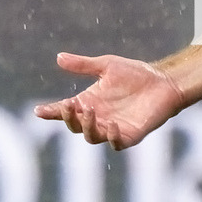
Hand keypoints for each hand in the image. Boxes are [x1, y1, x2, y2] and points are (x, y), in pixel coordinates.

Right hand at [34, 52, 183, 149]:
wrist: (163, 81)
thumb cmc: (135, 74)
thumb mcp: (107, 66)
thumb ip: (83, 65)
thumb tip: (59, 57)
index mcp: (89, 102)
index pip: (65, 111)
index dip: (51, 112)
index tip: (39, 111)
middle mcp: (98, 118)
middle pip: (75, 126)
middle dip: (70, 118)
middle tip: (71, 104)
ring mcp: (112, 129)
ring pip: (91, 136)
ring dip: (87, 126)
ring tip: (89, 111)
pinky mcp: (130, 135)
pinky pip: (116, 143)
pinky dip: (111, 137)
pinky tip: (111, 125)